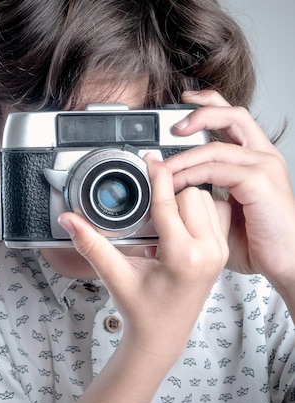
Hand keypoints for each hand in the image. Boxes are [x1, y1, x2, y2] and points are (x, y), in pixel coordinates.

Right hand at [58, 155, 229, 358]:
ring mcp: (218, 253)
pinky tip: (176, 223)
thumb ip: (91, 244)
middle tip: (148, 205)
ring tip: (161, 218)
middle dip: (168, 194)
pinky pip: (214, 214)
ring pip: (205, 201)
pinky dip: (196, 210)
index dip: (157, 178)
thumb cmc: (142, 311)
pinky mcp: (221, 253)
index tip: (149, 160)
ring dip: (183, 201)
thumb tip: (69, 220)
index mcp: (184, 257)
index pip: (170, 204)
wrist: (162, 336)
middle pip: (191, 195)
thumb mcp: (114, 275)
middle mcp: (208, 253)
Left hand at [165, 90, 294, 288]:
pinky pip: (216, 170)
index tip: (184, 100)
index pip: (234, 117)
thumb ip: (200, 194)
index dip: (209, 103)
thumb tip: (168, 190)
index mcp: (255, 158)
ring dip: (182, 157)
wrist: (286, 262)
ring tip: (160, 170)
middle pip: (232, 115)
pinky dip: (191, 175)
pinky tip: (176, 185)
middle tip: (171, 128)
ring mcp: (264, 166)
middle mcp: (262, 156)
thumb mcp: (222, 210)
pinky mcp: (260, 181)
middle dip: (199, 115)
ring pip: (216, 147)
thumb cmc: (257, 240)